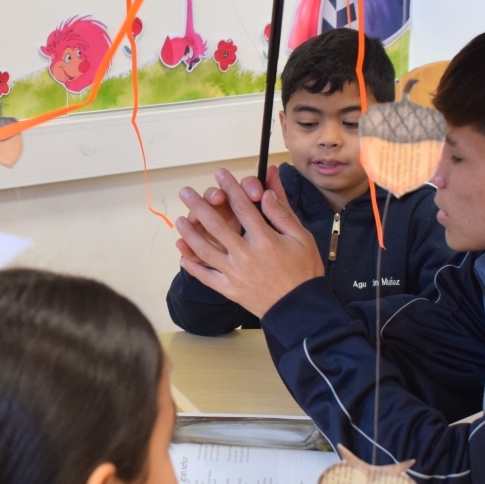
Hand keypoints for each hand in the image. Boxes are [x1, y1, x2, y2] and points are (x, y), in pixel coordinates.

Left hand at [175, 168, 324, 317]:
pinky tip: (182, 254)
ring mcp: (235, 273)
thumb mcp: (302, 237)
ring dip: (190, 233)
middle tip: (186, 192)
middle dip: (199, 205)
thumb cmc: (304, 272)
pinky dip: (192, 266)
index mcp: (265, 240)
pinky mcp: (229, 290)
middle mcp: (246, 255)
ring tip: (180, 219)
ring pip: (205, 249)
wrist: (300, 309)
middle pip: (216, 225)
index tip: (220, 174)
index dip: (230, 187)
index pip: (243, 207)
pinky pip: (205, 277)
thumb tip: (267, 191)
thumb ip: (282, 213)